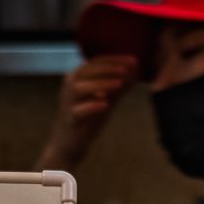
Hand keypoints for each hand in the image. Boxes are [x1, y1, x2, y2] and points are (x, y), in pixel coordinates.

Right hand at [36, 54, 140, 169]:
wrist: (70, 143)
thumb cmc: (88, 118)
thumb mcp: (107, 98)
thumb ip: (120, 84)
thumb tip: (136, 68)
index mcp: (78, 78)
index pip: (95, 62)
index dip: (114, 59)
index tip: (133, 60)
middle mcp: (70, 88)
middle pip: (85, 71)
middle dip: (107, 69)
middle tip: (125, 70)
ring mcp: (68, 104)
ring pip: (78, 88)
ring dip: (100, 84)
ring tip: (119, 84)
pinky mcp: (70, 121)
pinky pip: (77, 112)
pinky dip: (91, 106)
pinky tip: (105, 104)